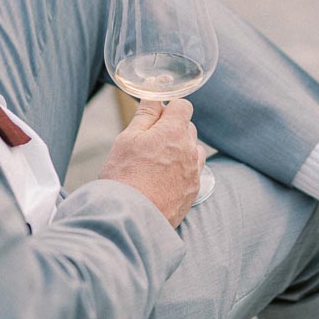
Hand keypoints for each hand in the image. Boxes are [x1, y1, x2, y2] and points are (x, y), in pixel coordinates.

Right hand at [99, 98, 204, 227]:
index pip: (183, 106)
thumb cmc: (124, 177)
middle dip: (172, 129)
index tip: (156, 116)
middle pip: (188, 128)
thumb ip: (145, 116)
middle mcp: (190, 150)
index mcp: (174, 132)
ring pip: (192, 150)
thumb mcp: (127, 139)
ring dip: (180, 150)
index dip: (169, 108)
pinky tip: (163, 179)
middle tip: (148, 142)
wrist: (131, 218)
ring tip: (156, 163)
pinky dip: (182, 170)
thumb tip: (155, 99)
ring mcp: (194, 172)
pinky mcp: (193, 191)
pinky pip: (193, 171)